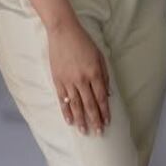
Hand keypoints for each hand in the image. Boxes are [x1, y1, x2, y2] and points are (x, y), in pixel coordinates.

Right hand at [48, 19, 110, 135]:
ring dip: (81, 120)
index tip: (107, 122)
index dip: (104, 111)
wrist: (63, 32)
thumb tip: (107, 94)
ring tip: (84, 131)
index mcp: (94, 73)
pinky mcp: (58, 80)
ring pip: (76, 105)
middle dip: (95, 120)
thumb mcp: (99, 56)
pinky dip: (66, 111)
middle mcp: (82, 79)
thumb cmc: (84, 42)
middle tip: (98, 133)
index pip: (101, 98)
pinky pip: (63, 99)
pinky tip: (69, 121)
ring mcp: (68, 81)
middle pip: (90, 105)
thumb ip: (104, 76)